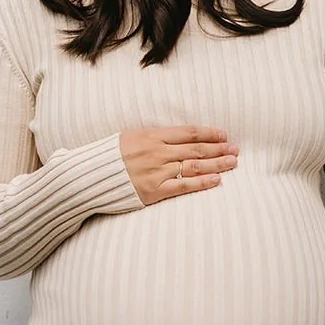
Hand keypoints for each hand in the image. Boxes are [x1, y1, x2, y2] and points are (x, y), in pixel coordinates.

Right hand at [119, 126, 238, 205]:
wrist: (89, 177)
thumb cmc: (109, 156)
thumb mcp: (131, 137)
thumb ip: (154, 137)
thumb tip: (178, 137)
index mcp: (152, 136)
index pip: (189, 132)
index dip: (209, 133)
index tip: (223, 135)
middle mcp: (157, 152)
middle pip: (196, 149)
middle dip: (218, 148)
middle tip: (235, 149)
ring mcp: (157, 172)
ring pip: (194, 166)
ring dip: (216, 164)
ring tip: (233, 162)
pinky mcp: (154, 191)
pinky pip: (184, 186)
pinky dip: (202, 183)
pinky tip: (217, 180)